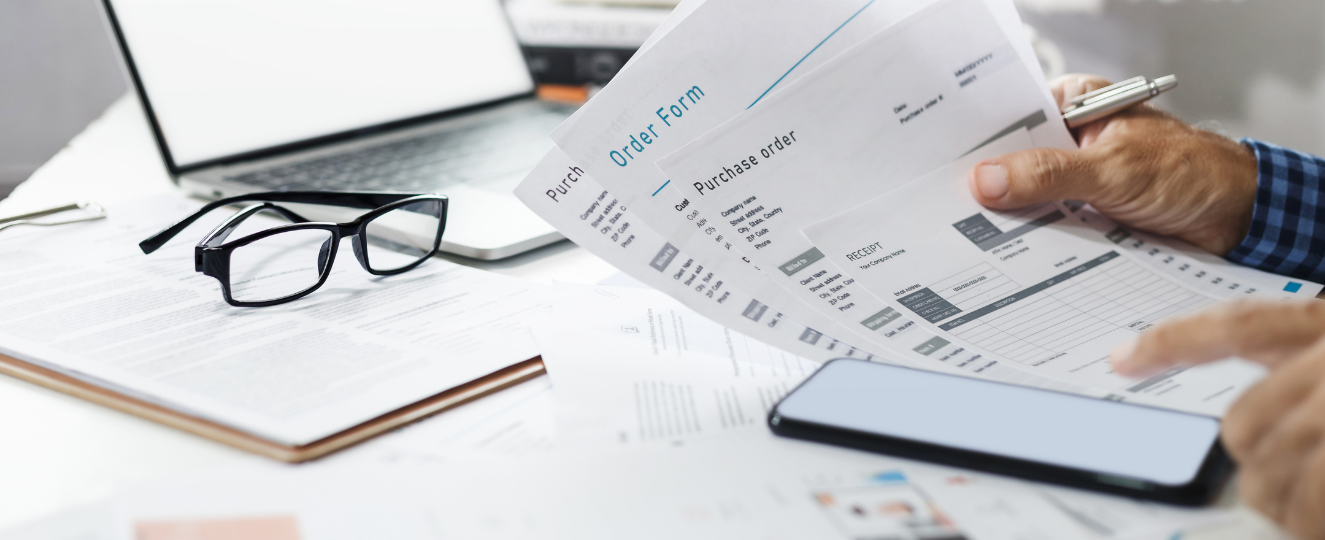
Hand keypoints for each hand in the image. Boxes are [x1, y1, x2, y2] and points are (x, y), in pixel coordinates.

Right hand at [966, 74, 1259, 254]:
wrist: (1239, 217)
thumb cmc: (1192, 173)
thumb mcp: (1113, 169)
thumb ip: (1049, 174)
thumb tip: (987, 180)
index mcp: (1074, 106)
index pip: (1010, 118)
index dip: (977, 142)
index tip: (943, 166)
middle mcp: (1070, 140)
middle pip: (1012, 161)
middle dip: (987, 186)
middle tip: (949, 208)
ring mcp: (1074, 179)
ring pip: (1026, 198)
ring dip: (1008, 219)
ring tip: (967, 238)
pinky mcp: (1082, 214)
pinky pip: (1045, 227)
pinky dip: (1031, 242)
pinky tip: (1006, 258)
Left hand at [1110, 300, 1324, 538]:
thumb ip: (1297, 380)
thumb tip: (1240, 429)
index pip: (1239, 326)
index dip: (1175, 341)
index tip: (1121, 359)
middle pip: (1242, 422)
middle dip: (1254, 464)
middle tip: (1280, 487)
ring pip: (1266, 467)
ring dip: (1280, 502)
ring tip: (1304, 510)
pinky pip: (1305, 502)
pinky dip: (1305, 520)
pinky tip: (1313, 524)